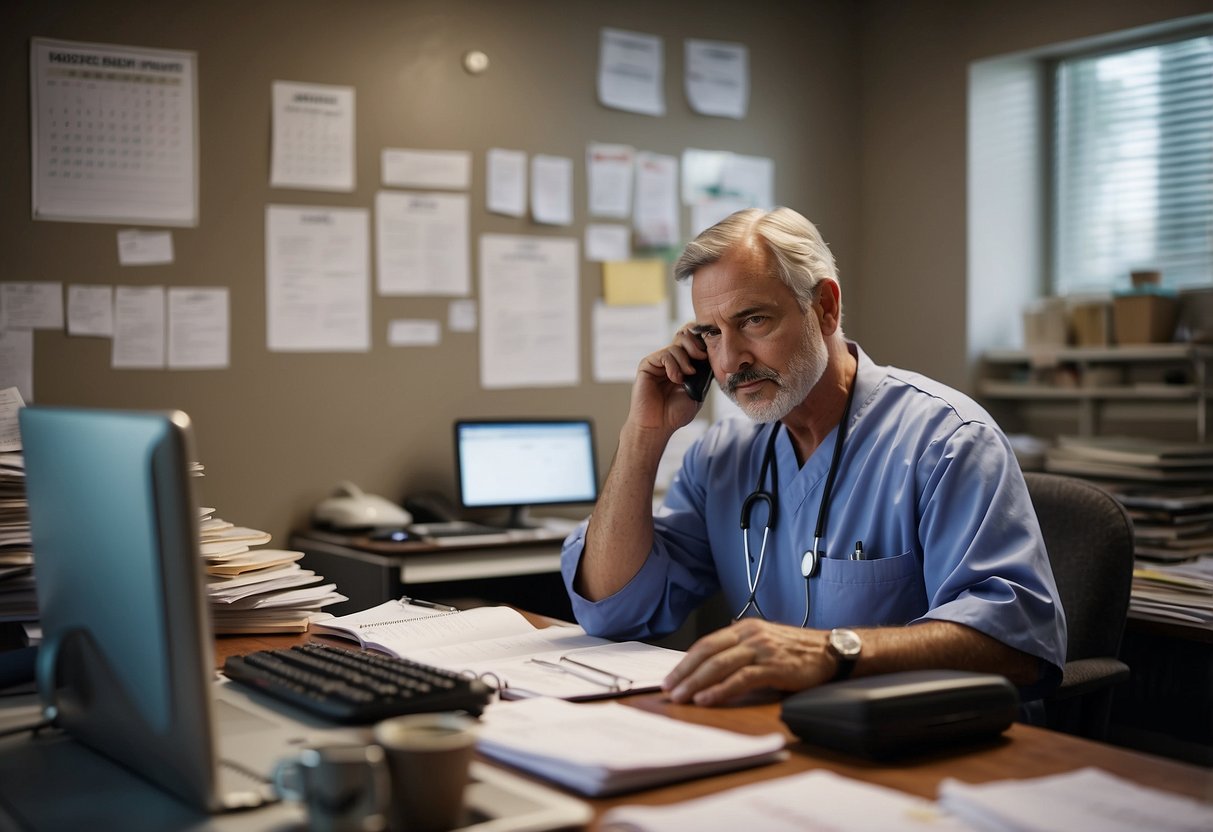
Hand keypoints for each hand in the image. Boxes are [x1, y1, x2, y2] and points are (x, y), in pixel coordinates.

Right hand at [628, 326, 709, 431]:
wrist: (658, 426)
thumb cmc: (676, 413)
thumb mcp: (698, 392)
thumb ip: (703, 374)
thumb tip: (711, 355)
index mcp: (684, 365)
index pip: (693, 342)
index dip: (702, 343)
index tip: (709, 354)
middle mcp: (671, 361)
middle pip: (685, 336)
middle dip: (696, 345)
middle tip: (701, 357)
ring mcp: (659, 362)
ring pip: (676, 345)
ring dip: (685, 360)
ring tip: (687, 376)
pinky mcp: (648, 365)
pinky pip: (664, 355)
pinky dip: (673, 365)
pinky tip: (675, 379)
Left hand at [662, 619, 834, 705]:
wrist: (831, 652)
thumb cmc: (796, 651)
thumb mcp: (763, 643)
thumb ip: (739, 651)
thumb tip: (709, 669)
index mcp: (744, 628)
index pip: (706, 643)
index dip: (685, 661)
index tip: (670, 678)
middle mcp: (750, 635)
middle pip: (707, 652)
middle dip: (684, 672)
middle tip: (668, 689)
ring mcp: (762, 649)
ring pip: (719, 664)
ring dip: (696, 682)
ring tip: (681, 697)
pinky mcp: (774, 667)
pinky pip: (741, 679)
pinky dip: (721, 690)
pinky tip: (707, 699)